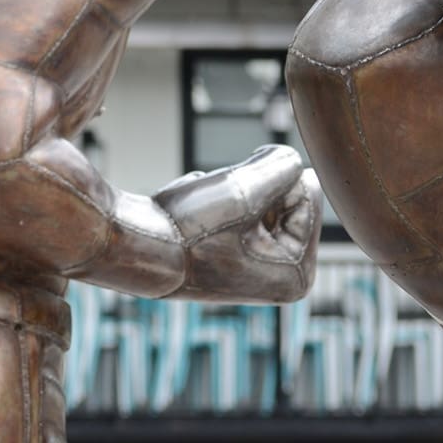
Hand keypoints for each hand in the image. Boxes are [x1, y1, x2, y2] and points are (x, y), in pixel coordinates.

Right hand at [153, 144, 321, 302]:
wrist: (134, 248)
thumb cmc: (186, 229)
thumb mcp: (244, 189)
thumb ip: (283, 166)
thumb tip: (293, 163)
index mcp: (297, 273)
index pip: (307, 193)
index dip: (268, 180)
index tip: (233, 198)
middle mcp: (284, 279)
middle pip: (288, 199)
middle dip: (252, 189)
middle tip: (216, 207)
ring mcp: (259, 272)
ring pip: (263, 202)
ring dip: (234, 192)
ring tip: (204, 213)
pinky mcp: (238, 262)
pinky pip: (244, 214)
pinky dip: (221, 204)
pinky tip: (196, 220)